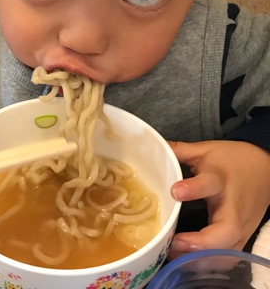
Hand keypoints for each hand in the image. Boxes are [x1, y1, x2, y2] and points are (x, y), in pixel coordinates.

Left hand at [168, 140, 269, 259]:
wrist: (265, 168)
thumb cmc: (230, 159)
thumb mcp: (204, 150)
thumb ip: (178, 151)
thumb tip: (153, 148)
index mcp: (220, 179)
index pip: (210, 184)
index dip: (193, 188)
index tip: (175, 192)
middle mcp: (233, 207)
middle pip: (226, 231)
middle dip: (200, 242)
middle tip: (175, 242)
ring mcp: (241, 226)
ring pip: (227, 251)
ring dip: (201, 258)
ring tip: (172, 255)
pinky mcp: (242, 238)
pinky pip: (227, 258)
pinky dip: (208, 264)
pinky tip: (185, 261)